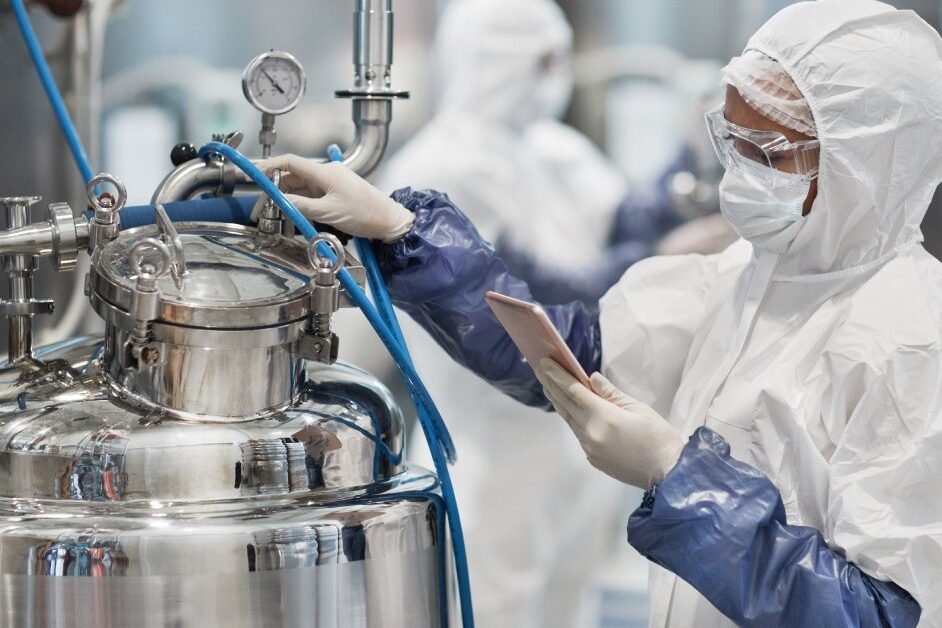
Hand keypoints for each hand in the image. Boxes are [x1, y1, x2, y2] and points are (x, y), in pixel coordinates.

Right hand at [253, 155, 414, 242]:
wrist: (389, 220)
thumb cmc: (366, 214)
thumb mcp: (329, 212)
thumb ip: (301, 206)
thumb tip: (280, 201)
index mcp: (325, 172)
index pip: (290, 162)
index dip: (269, 166)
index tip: (254, 175)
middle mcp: (326, 173)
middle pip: (292, 177)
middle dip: (274, 191)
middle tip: (261, 209)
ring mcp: (331, 183)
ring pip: (300, 188)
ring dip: (286, 200)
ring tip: (273, 215)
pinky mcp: (335, 192)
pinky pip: (311, 195)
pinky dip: (299, 203)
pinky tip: (292, 214)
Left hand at [535, 359, 685, 488]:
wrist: (667, 473)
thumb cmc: (659, 437)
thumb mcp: (639, 408)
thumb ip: (611, 394)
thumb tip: (591, 379)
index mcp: (604, 417)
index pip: (574, 391)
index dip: (558, 376)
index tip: (545, 363)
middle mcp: (591, 433)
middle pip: (566, 404)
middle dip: (551, 385)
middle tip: (539, 368)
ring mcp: (590, 448)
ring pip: (570, 420)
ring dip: (558, 401)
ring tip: (548, 385)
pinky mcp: (593, 458)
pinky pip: (579, 434)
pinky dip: (572, 418)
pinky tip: (569, 409)